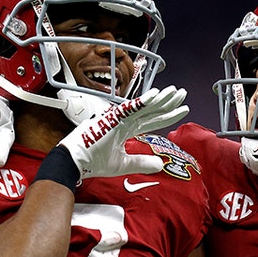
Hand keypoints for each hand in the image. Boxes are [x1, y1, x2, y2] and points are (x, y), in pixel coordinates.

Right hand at [58, 85, 188, 180]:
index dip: (168, 115)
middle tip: (183, 94)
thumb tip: (161, 164)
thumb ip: (142, 162)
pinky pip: (129, 109)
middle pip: (151, 110)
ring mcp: (118, 118)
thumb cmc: (92, 161)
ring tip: (175, 92)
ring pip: (144, 107)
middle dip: (168, 102)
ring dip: (160, 99)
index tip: (183, 109)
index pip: (152, 120)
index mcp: (126, 129)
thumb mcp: (123, 164)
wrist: (74, 162)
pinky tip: (156, 96)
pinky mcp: (111, 119)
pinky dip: (142, 102)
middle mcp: (124, 121)